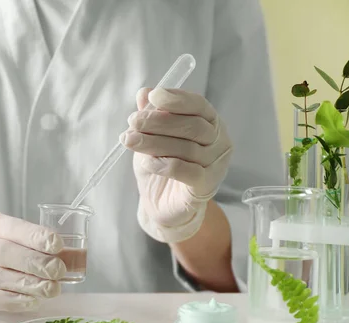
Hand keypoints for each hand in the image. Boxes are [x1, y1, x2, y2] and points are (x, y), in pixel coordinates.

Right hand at [0, 210, 66, 311]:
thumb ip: (24, 241)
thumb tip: (67, 256)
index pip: (8, 226)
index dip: (33, 236)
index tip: (57, 244)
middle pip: (2, 253)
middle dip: (34, 262)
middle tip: (59, 270)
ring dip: (27, 285)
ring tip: (52, 288)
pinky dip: (11, 301)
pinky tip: (31, 301)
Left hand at [120, 87, 232, 242]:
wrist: (162, 204)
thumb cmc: (161, 166)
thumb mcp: (152, 136)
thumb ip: (152, 114)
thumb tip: (143, 92)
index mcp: (210, 124)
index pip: (198, 105)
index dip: (176, 99)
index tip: (152, 96)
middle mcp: (219, 142)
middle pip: (191, 126)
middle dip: (158, 121)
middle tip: (132, 121)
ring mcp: (216, 165)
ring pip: (185, 148)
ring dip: (152, 142)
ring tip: (129, 140)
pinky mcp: (206, 186)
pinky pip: (184, 170)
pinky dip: (162, 164)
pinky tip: (146, 162)